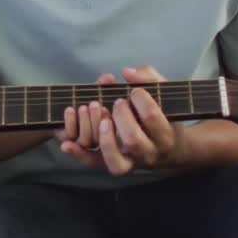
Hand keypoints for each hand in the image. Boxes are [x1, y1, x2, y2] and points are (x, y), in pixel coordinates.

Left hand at [57, 66, 187, 175]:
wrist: (171, 150)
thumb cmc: (164, 116)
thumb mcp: (164, 95)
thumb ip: (149, 78)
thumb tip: (127, 72)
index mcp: (165, 135)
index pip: (150, 116)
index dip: (139, 98)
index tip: (135, 91)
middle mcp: (149, 154)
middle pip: (132, 139)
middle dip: (120, 115)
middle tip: (118, 102)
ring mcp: (130, 162)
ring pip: (114, 160)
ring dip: (102, 137)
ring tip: (101, 119)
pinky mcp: (113, 164)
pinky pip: (95, 164)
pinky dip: (79, 155)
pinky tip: (66, 144)